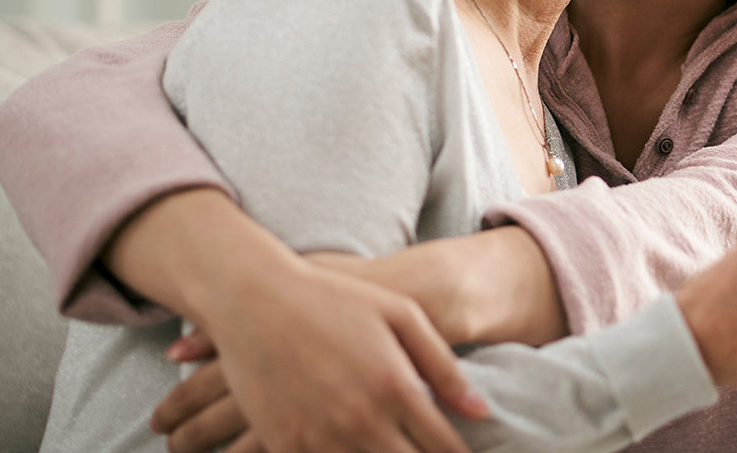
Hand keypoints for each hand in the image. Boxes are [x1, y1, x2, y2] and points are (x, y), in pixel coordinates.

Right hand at [157, 254, 488, 452]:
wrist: (254, 300)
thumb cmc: (334, 300)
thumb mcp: (400, 315)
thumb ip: (444, 367)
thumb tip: (482, 413)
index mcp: (394, 386)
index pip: (442, 446)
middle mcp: (360, 419)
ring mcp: (319, 437)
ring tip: (395, 449)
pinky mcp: (284, 445)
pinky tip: (353, 449)